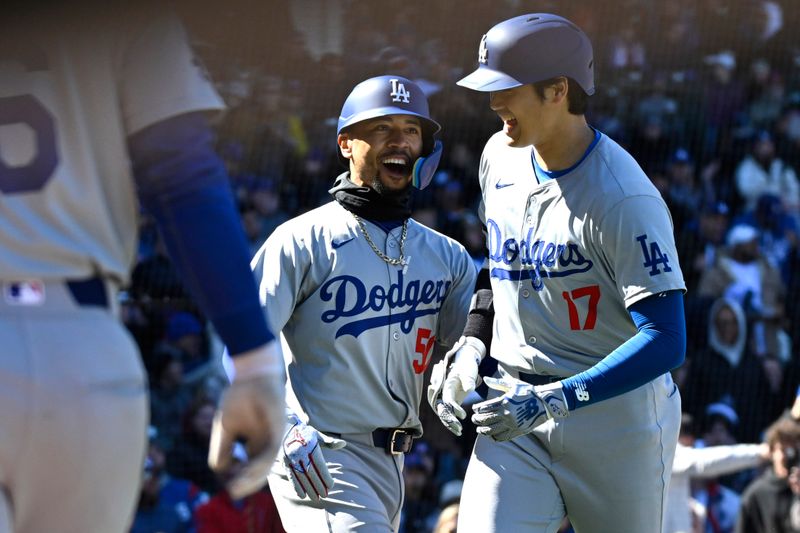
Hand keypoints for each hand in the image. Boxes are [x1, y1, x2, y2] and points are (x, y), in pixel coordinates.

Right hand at [208, 342, 286, 499]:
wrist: (252, 374)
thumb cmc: (238, 397)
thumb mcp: (225, 428)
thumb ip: (222, 449)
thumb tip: (221, 472)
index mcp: (255, 443)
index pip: (250, 469)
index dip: (239, 478)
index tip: (229, 484)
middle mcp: (266, 443)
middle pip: (259, 471)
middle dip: (247, 484)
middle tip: (234, 492)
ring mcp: (273, 437)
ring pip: (266, 465)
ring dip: (252, 478)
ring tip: (237, 487)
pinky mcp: (279, 429)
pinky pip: (270, 452)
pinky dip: (259, 464)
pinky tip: (247, 471)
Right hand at [282, 415, 345, 500]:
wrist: (284, 428)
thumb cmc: (305, 434)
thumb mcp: (317, 435)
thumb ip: (329, 442)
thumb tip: (343, 444)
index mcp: (310, 444)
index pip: (319, 463)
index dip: (325, 475)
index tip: (331, 485)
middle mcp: (300, 451)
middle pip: (310, 472)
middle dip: (318, 485)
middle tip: (325, 495)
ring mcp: (291, 458)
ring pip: (300, 476)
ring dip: (308, 489)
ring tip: (315, 498)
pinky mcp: (284, 463)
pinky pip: (291, 476)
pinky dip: (296, 487)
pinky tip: (302, 495)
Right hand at [427, 336, 484, 435]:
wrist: (465, 361)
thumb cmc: (467, 365)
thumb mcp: (469, 371)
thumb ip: (468, 380)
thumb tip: (469, 389)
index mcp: (446, 384)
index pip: (447, 399)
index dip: (454, 408)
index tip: (463, 415)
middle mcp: (443, 392)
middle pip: (442, 408)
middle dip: (449, 420)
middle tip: (459, 429)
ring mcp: (446, 396)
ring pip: (443, 413)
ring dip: (449, 423)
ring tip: (459, 432)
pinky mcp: (450, 400)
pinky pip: (448, 412)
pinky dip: (451, 421)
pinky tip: (458, 430)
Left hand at [471, 376, 567, 440]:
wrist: (545, 402)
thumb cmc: (528, 391)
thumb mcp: (513, 384)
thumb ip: (497, 383)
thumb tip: (484, 378)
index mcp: (504, 401)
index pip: (484, 408)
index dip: (476, 409)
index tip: (474, 409)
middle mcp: (506, 413)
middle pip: (485, 419)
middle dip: (477, 420)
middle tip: (474, 419)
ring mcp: (511, 424)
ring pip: (491, 430)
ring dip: (483, 430)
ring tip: (479, 429)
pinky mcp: (517, 431)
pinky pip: (502, 437)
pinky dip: (494, 437)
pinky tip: (491, 435)